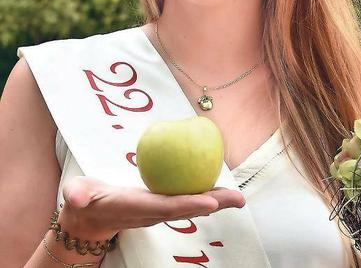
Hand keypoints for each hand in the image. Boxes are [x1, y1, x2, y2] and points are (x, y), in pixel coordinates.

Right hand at [57, 176, 245, 240]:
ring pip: (192, 205)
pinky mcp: (164, 204)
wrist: (90, 216)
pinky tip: (224, 187)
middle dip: (213, 205)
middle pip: (188, 208)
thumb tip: (78, 197)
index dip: (188, 205)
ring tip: (239, 198)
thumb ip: (78, 195)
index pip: (166, 207)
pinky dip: (208, 194)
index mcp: (136, 207)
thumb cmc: (84, 201)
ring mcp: (160, 210)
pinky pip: (188, 198)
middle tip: (238, 199)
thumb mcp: (77, 197)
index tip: (210, 203)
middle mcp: (153, 211)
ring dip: (217, 201)